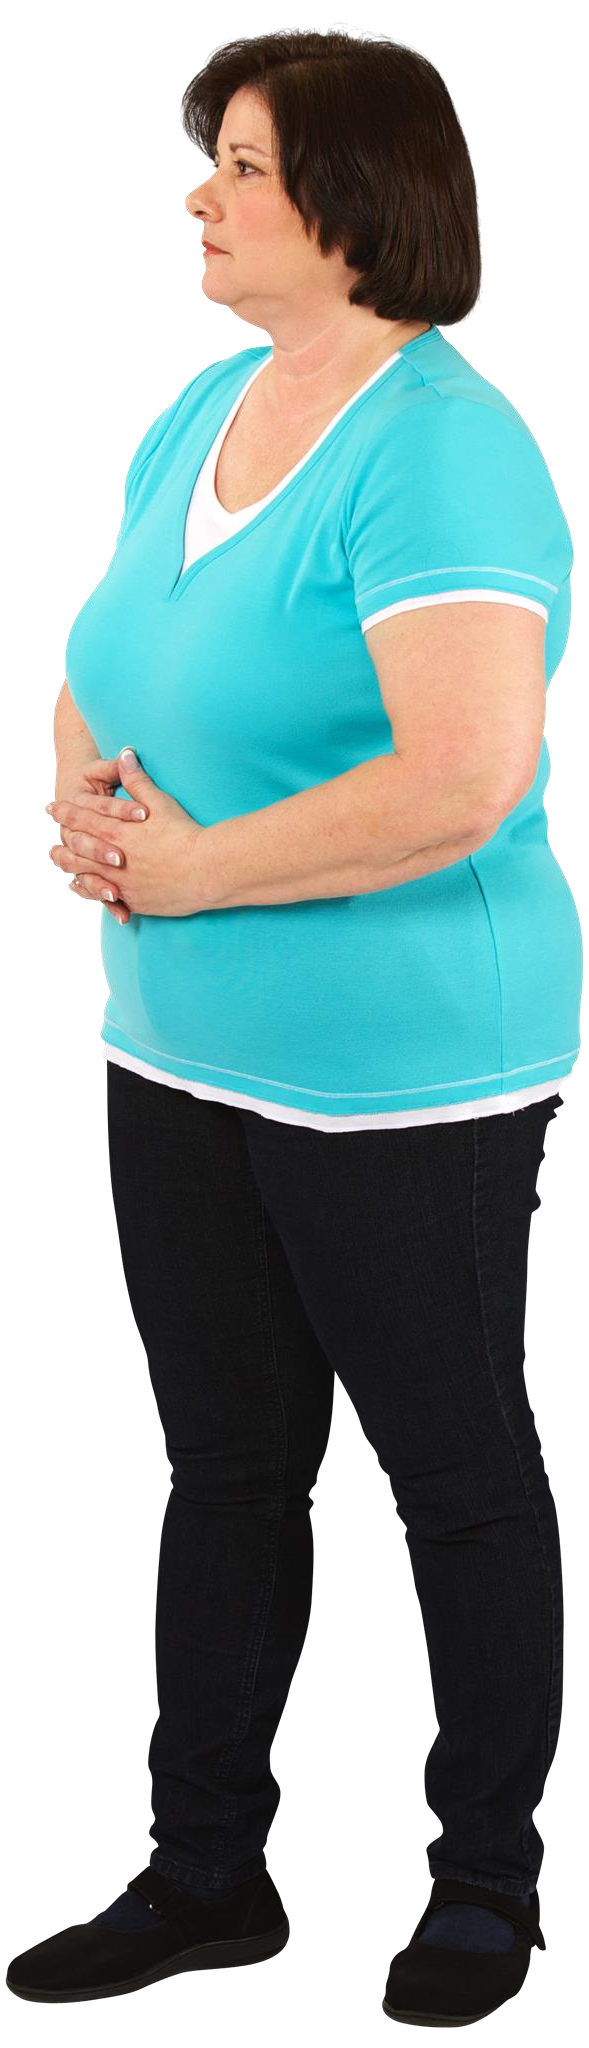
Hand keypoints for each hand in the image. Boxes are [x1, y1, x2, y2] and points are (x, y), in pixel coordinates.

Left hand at [46, 748, 204, 918]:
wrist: (205, 870)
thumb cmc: (185, 833)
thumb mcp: (159, 801)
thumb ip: (138, 780)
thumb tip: (126, 753)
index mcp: (116, 831)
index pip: (81, 819)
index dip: (65, 812)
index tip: (52, 807)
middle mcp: (111, 859)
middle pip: (77, 851)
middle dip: (62, 848)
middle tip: (50, 849)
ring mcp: (121, 882)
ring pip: (85, 876)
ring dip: (71, 871)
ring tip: (63, 869)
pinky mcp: (133, 900)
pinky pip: (103, 898)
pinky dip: (90, 892)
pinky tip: (85, 890)